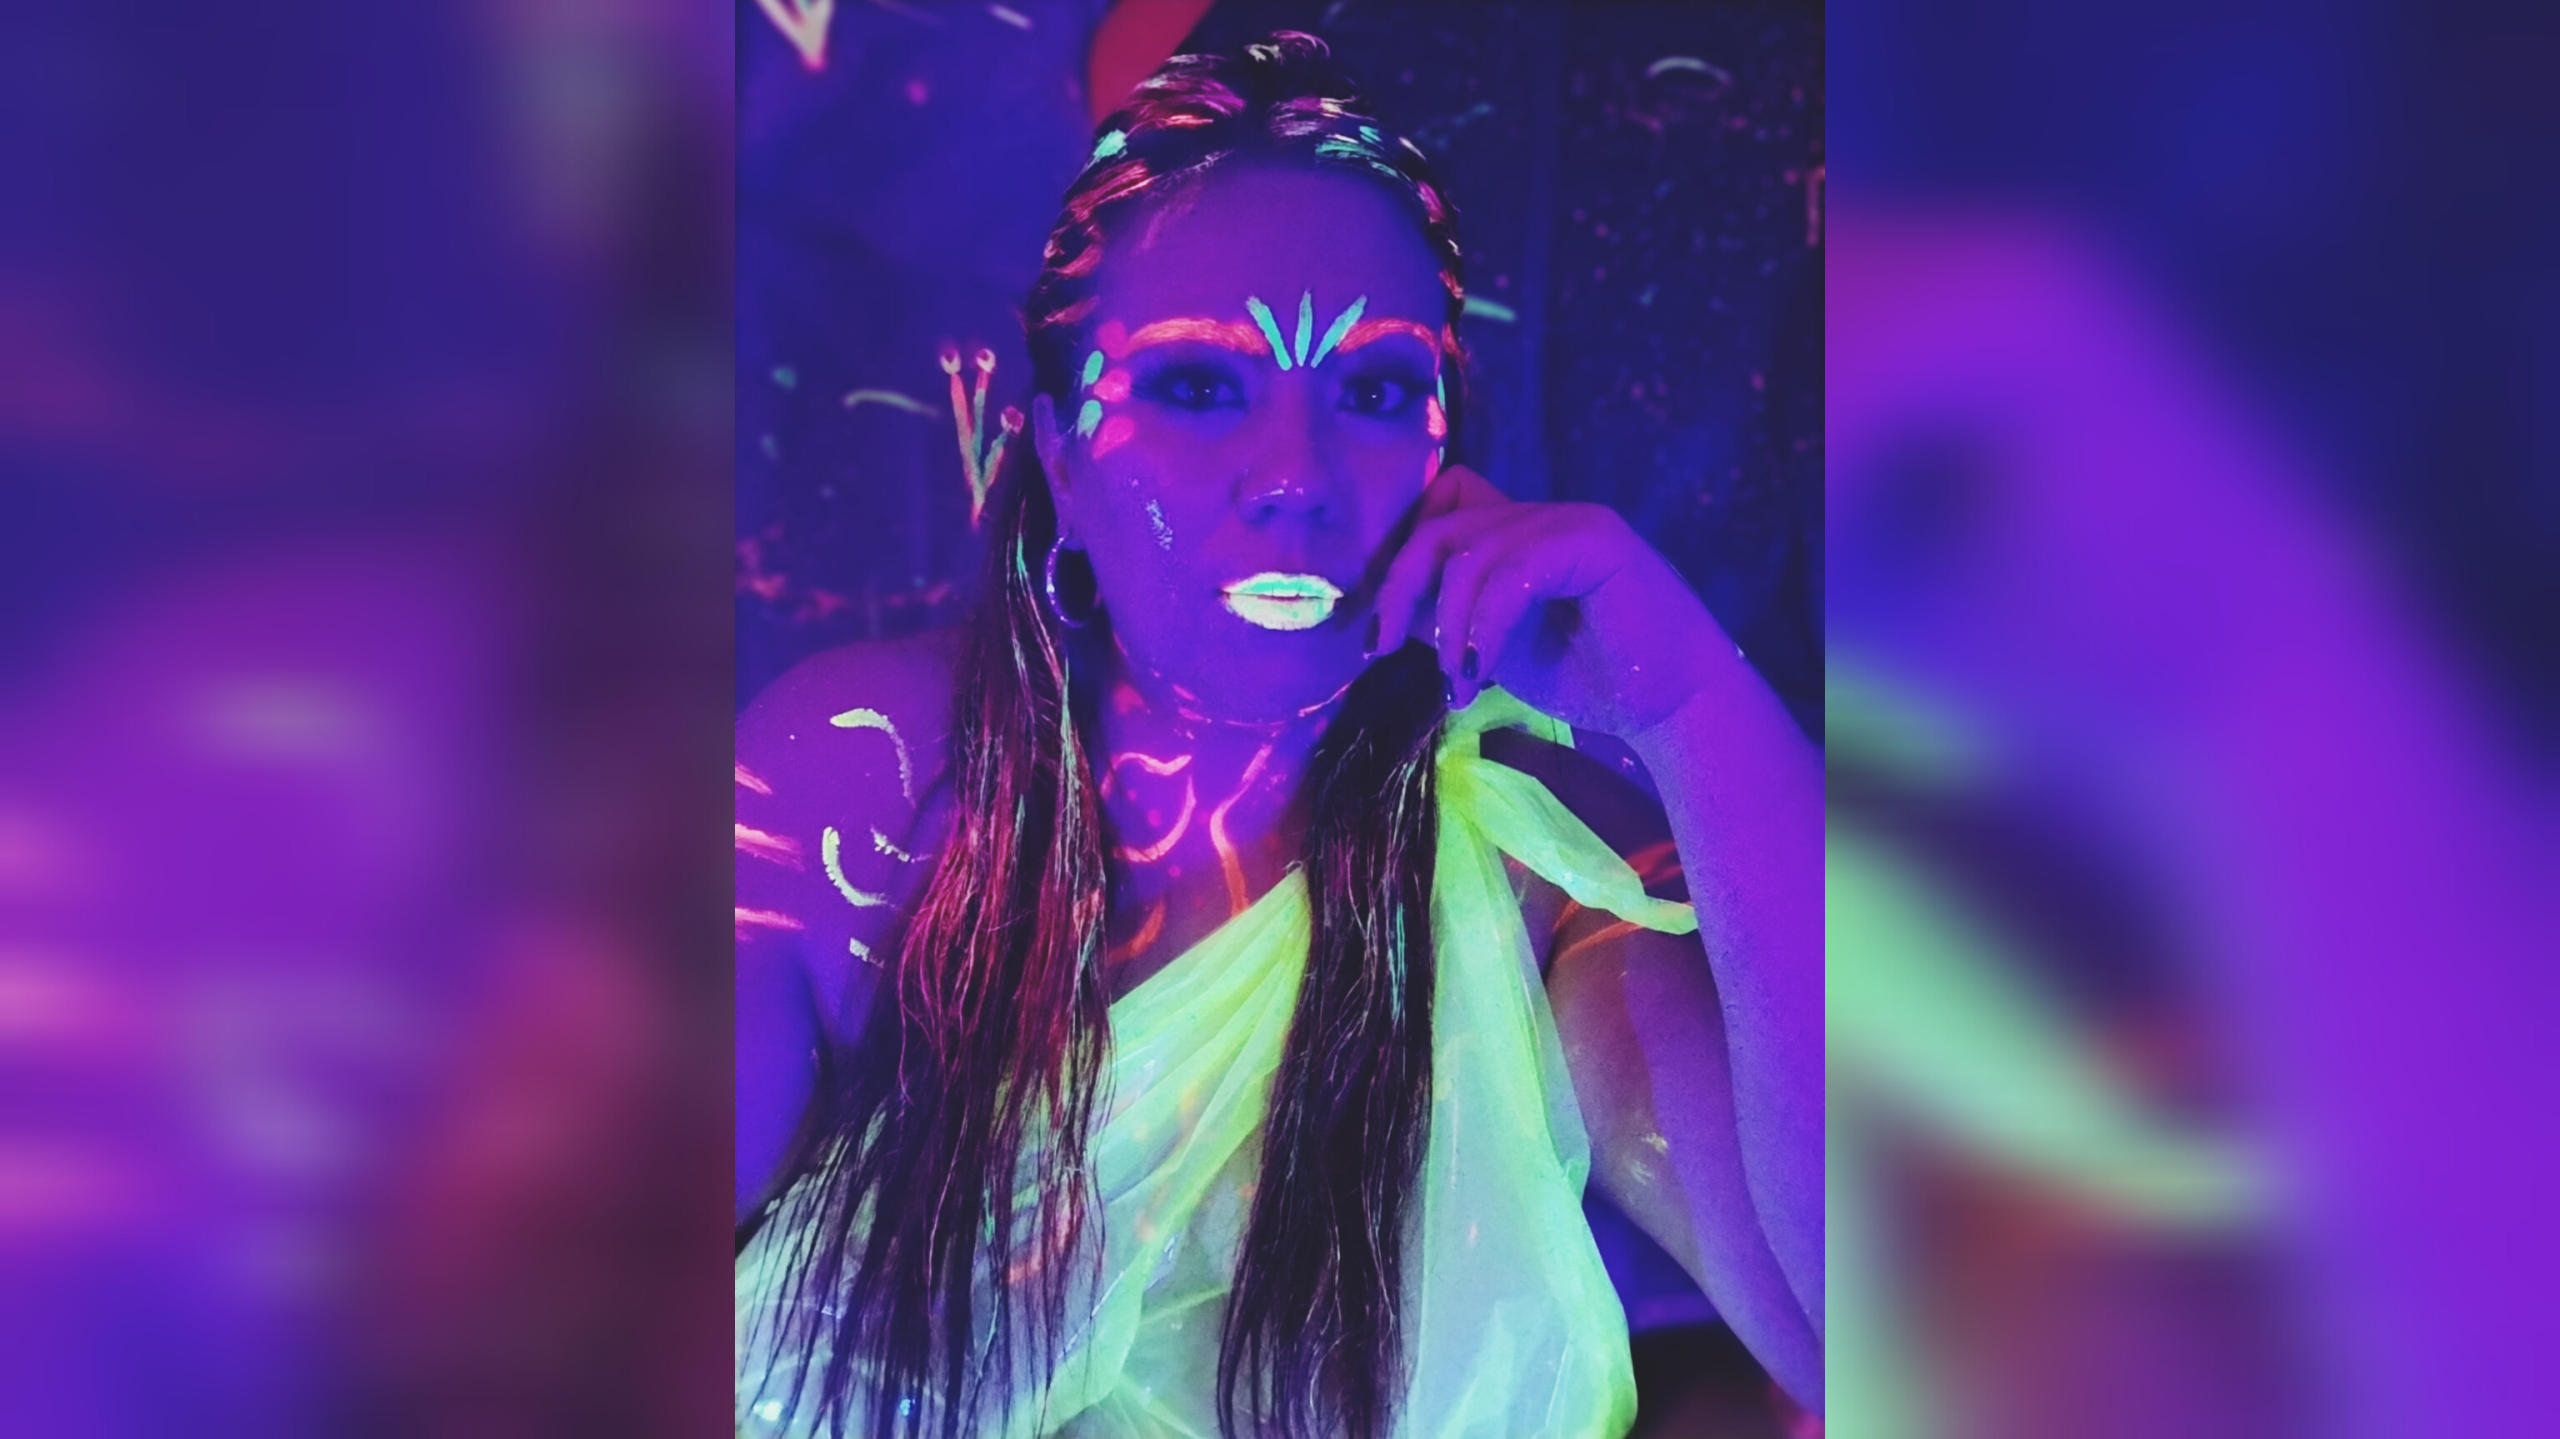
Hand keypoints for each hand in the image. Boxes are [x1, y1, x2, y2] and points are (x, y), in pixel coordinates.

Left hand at [1368, 464, 1728, 738]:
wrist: (1672, 707)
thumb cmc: (1592, 680)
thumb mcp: (1496, 650)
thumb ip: (1451, 621)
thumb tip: (1387, 615)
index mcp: (1522, 532)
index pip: (1444, 504)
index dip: (1401, 554)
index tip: (1380, 627)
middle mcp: (1545, 515)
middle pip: (1442, 524)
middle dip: (1399, 588)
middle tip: (1381, 650)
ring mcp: (1573, 521)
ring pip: (1471, 552)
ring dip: (1448, 625)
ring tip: (1457, 685)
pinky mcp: (1597, 541)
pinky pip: (1513, 574)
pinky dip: (1483, 629)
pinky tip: (1477, 675)